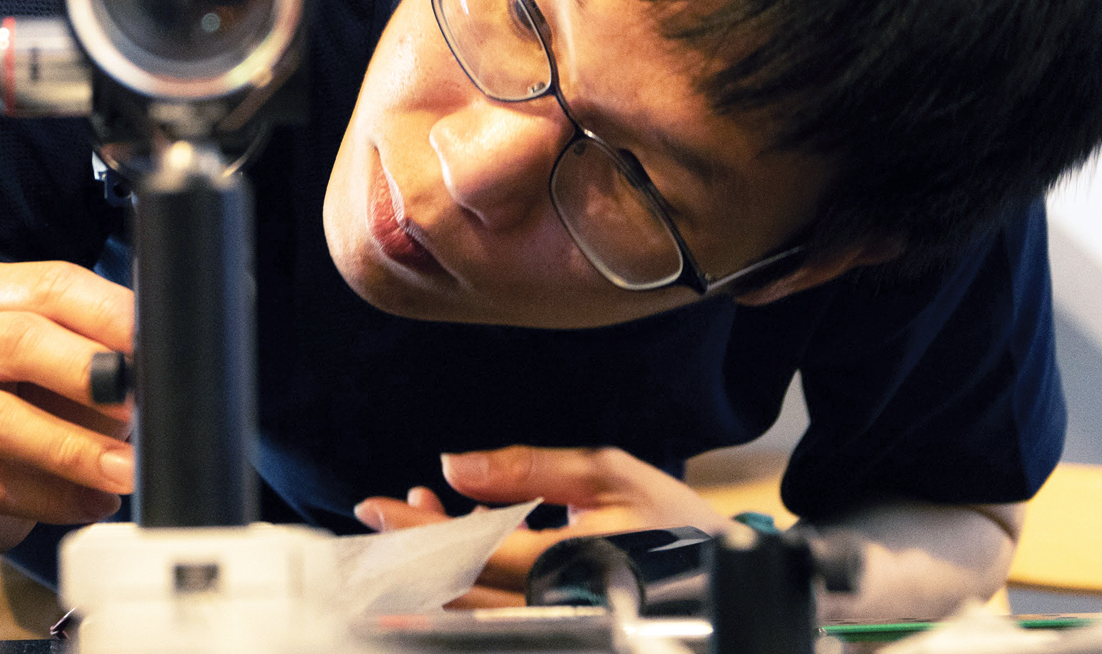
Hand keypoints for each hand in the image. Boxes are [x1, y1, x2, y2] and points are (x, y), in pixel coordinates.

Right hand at [0, 260, 134, 558]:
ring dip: (75, 449)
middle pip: (14, 342)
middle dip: (88, 375)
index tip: (158, 344)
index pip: (49, 285)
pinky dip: (53, 498)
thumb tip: (158, 372)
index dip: (109, 314)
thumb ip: (94, 358)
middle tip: (140, 409)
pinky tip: (93, 503)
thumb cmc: (10, 408)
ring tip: (126, 471)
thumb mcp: (49, 369)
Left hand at [352, 446, 725, 608]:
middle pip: (461, 589)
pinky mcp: (564, 634)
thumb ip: (528, 467)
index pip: (474, 548)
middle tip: (376, 522)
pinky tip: (453, 556)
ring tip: (410, 531)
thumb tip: (452, 466)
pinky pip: (496, 620)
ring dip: (430, 575)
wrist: (725, 577)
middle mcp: (557, 606)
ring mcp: (561, 626)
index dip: (420, 529)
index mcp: (568, 563)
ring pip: (472, 613)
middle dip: (412, 554)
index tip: (377, 506)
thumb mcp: (605, 474)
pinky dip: (463, 589)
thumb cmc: (669, 519)